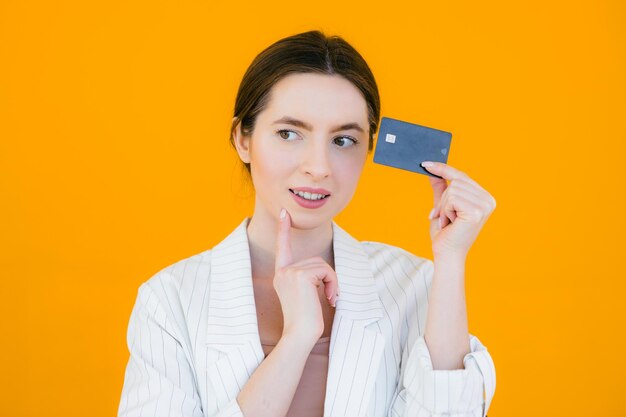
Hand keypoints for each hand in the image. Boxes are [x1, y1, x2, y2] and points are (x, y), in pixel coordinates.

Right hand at [273, 208, 338, 343]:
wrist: (300, 334)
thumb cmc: (306, 321)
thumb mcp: (305, 295)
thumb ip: (308, 278)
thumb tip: (323, 271)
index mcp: (282, 275)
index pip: (283, 248)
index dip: (284, 229)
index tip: (284, 212)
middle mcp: (283, 271)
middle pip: (315, 260)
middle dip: (328, 277)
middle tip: (331, 296)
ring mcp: (290, 272)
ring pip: (322, 265)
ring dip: (332, 282)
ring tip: (330, 299)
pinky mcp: (300, 275)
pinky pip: (326, 271)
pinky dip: (333, 284)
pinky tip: (329, 298)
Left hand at [422, 161, 496, 258]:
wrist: (446, 254)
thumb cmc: (445, 233)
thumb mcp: (442, 206)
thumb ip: (441, 188)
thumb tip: (432, 170)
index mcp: (484, 197)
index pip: (462, 176)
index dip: (443, 168)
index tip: (425, 164)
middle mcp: (488, 200)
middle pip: (456, 181)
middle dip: (443, 199)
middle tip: (440, 216)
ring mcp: (485, 205)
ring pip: (453, 189)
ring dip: (443, 207)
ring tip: (447, 221)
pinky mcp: (477, 211)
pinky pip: (452, 198)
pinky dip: (445, 211)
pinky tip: (450, 223)